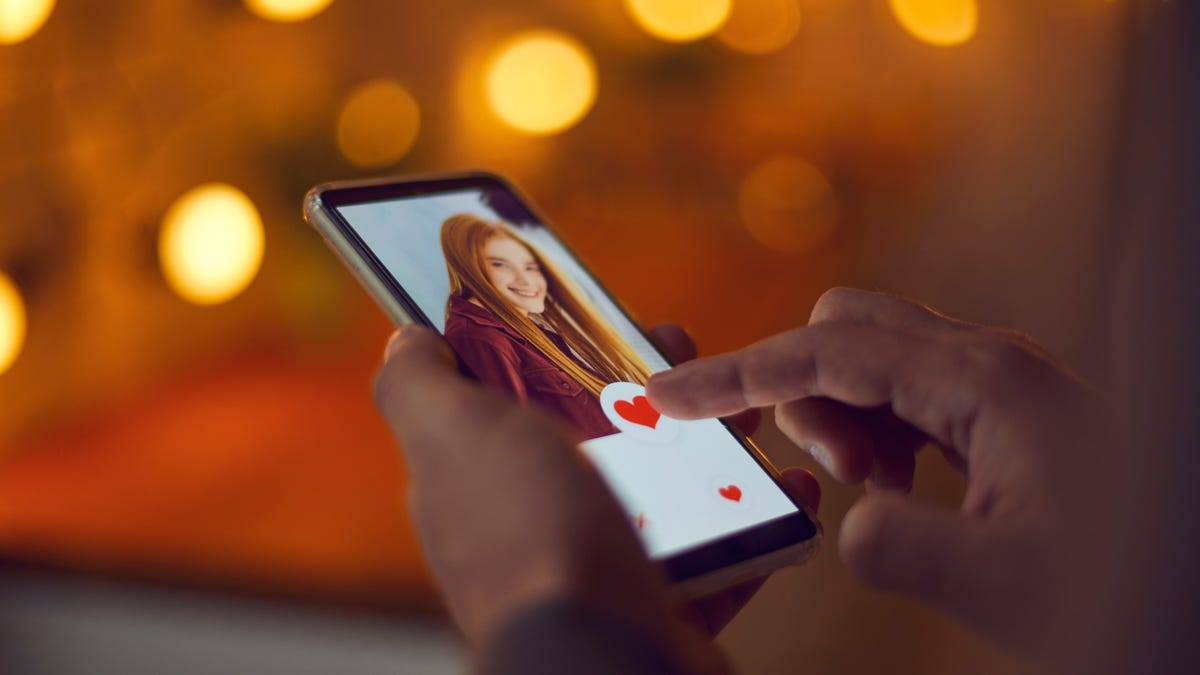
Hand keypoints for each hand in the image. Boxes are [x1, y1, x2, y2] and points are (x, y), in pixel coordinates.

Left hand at [374, 324, 818, 671]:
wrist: (605, 663)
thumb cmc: (527, 538)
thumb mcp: (452, 436)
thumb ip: (416, 386)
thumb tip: (406, 339)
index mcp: (477, 478)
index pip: (507, 395)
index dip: (549, 346)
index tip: (603, 315)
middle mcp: (531, 524)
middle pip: (591, 433)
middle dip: (644, 388)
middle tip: (690, 358)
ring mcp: (597, 568)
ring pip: (660, 488)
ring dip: (709, 445)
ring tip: (748, 414)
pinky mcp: (661, 606)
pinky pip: (716, 552)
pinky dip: (753, 520)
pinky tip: (785, 490)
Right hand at [646, 288, 1113, 662]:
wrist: (1181, 574)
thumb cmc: (1122, 573)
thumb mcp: (1009, 585)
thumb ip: (908, 552)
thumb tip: (846, 529)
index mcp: (979, 383)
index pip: (825, 354)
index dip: (738, 374)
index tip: (670, 394)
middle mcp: (984, 362)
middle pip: (848, 330)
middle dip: (805, 390)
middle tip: (831, 471)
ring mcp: (994, 379)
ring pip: (874, 358)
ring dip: (845, 417)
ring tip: (874, 487)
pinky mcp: (999, 406)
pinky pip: (907, 392)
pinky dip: (878, 431)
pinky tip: (902, 484)